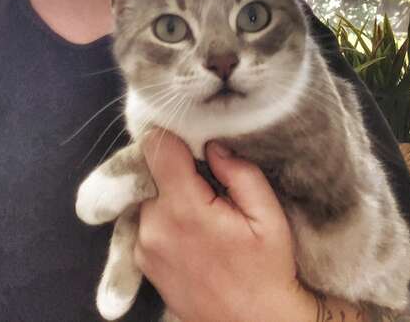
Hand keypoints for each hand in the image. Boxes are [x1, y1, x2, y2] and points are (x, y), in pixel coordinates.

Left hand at [135, 128, 316, 321]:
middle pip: (149, 171)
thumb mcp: (268, 217)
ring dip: (167, 195)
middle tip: (204, 183)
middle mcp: (153, 225)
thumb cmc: (266, 272)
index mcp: (184, 209)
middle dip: (174, 170)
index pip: (156, 148)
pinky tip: (190, 231)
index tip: (192, 145)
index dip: (174, 138)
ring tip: (201, 212)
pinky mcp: (141, 260)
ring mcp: (143, 245)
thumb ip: (240, 172)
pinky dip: (162, 217)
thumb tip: (212, 146)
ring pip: (146, 195)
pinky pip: (144, 220)